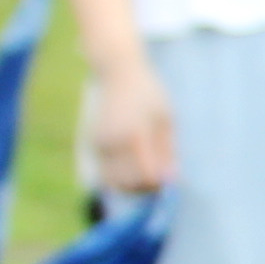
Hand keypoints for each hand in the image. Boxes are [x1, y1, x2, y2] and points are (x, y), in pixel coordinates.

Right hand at [87, 57, 175, 195]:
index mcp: (134, 134)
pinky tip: (135, 169)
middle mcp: (112, 141)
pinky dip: (120, 179)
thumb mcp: (166, 118)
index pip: (146, 174)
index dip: (160, 183)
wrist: (117, 74)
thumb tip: (171, 178)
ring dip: (131, 187)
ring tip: (148, 177)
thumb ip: (167, 150)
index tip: (170, 181)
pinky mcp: (93, 145)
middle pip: (127, 183)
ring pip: (112, 182)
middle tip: (161, 182)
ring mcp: (99, 144)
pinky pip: (105, 172)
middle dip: (146, 189)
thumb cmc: (149, 94)